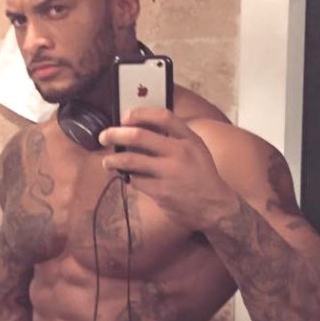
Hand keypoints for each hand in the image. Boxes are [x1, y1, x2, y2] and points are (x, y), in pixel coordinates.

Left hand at [99, 107, 238, 230]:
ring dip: (114, 160)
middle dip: (116, 134)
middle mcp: (180, 153)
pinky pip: (137, 181)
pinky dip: (130, 179)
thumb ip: (176, 138)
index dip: (140, 113)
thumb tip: (142, 128)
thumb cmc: (202, 176)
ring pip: (132, 160)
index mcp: (189, 139)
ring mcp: (170, 173)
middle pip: (139, 136)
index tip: (125, 116)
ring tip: (107, 162)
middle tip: (104, 136)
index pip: (163, 117)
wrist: (215, 206)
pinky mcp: (162, 192)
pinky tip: (129, 179)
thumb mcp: (196, 150)